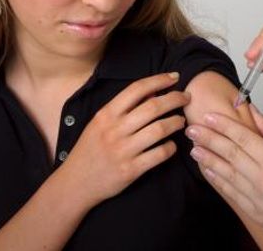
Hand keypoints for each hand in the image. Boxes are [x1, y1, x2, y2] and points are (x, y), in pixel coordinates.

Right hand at [60, 72, 188, 207]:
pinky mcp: (130, 170)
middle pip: (153, 107)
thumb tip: (154, 92)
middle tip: (187, 97)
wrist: (75, 184)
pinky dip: (170, 148)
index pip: (137, 89)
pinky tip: (172, 145)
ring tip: (181, 121)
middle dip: (175, 98)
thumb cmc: (90, 149)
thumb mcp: (100, 124)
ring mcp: (123, 151)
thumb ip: (124, 108)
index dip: (159, 80)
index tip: (174, 77)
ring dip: (176, 122)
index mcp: (106, 115)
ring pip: (159, 129)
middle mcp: (114, 130)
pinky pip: (159, 154)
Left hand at [186, 104, 262, 237]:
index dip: (223, 125)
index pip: (241, 138)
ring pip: (225, 175)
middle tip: (192, 128)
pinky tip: (209, 169)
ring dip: (208, 159)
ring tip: (195, 147)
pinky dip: (218, 180)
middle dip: (208, 139)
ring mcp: (258, 200)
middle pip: (229, 154)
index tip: (208, 116)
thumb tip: (252, 111)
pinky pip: (231, 194)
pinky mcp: (256, 213)